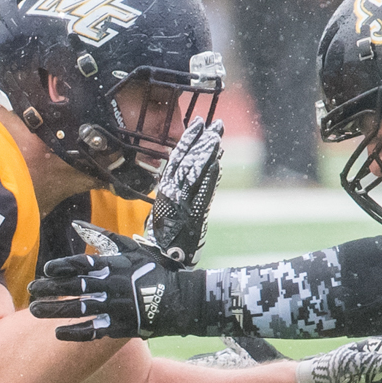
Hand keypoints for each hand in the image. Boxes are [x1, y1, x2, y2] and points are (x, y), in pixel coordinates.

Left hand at [29, 250, 195, 339]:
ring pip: (78, 309)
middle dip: (49, 289)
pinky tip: (57, 333)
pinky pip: (92, 331)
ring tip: (35, 310)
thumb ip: (103, 237)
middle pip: (73, 287)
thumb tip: (76, 224)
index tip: (46, 270)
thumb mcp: (132, 248)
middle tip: (31, 290)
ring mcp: (114, 307)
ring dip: (54, 310)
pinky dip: (74, 332)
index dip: (61, 268)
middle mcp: (111, 286)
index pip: (81, 264)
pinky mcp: (119, 326)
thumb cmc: (154, 270)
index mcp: (113, 265)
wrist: (179, 300)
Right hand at [140, 117, 222, 265]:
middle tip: (216, 124)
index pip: (177, 157)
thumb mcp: (164, 210)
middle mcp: (173, 192)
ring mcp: (183, 202)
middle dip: (202, 141)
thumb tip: (194, 169)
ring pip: (196, 173)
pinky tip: (217, 163)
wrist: (162, 258)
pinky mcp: (193, 214)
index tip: (198, 124)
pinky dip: (210, 177)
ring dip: (207, 154)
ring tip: (218, 136)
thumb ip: (174, 191)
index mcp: (165, 188)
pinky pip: (203, 192)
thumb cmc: (163, 236)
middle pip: (188, 161)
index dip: (187, 140)